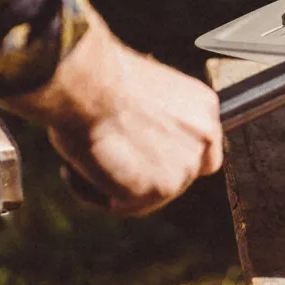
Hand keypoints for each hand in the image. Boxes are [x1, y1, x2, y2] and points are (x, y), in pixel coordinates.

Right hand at [7, 9, 222, 215]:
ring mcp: (183, 168)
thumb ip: (163, 123)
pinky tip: (79, 166)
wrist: (88, 81)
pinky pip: (118, 206)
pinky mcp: (156, 190)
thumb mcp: (153, 94)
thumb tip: (148, 142)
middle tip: (107, 158)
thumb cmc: (104, 79)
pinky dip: (92, 192)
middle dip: (142, 175)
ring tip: (88, 157)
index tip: (143, 157)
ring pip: (147, 197)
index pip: (202, 152)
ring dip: (116, 185)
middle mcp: (204, 140)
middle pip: (177, 178)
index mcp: (205, 110)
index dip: (170, 159)